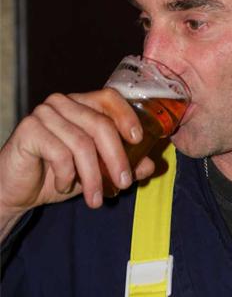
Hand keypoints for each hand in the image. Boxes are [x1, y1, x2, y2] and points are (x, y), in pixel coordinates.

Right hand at [0, 89, 154, 237]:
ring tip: (95, 199)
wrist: (15, 191)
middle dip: (116, 157)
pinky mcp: (29, 129)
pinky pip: (60, 153)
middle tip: (123, 183)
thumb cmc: (55, 174)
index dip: (126, 116)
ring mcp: (44, 113)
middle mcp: (63, 102)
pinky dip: (67, 176)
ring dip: (92, 176)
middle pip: (100, 124)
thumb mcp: (95, 171)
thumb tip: (151, 164)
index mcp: (80, 103)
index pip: (109, 97)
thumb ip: (123, 164)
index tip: (138, 139)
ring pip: (82, 143)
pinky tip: (64, 187)